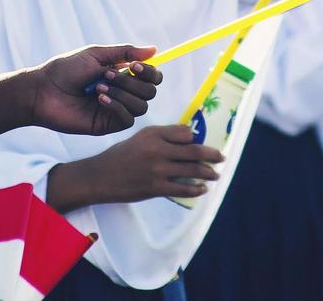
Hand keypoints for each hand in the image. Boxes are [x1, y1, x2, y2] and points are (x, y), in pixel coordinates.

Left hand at [32, 45, 163, 135]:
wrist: (43, 91)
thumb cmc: (66, 70)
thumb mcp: (96, 54)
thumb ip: (125, 52)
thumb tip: (154, 49)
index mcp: (122, 75)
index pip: (152, 77)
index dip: (150, 72)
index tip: (134, 65)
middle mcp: (123, 93)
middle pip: (150, 92)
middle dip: (132, 82)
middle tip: (108, 75)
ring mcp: (116, 110)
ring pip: (142, 106)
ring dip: (123, 93)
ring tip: (99, 87)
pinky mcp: (107, 125)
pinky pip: (127, 119)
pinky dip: (117, 106)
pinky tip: (99, 99)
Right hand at [45, 124, 223, 211]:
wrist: (101, 177)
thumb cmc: (121, 155)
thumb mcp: (140, 137)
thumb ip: (163, 136)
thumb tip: (188, 138)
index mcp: (154, 134)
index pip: (185, 133)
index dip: (196, 138)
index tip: (203, 142)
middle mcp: (158, 150)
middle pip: (194, 152)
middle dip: (212, 155)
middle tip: (222, 157)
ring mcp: (158, 170)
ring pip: (191, 170)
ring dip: (208, 173)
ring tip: (216, 174)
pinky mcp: (156, 188)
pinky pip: (182, 189)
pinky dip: (196, 189)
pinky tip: (203, 189)